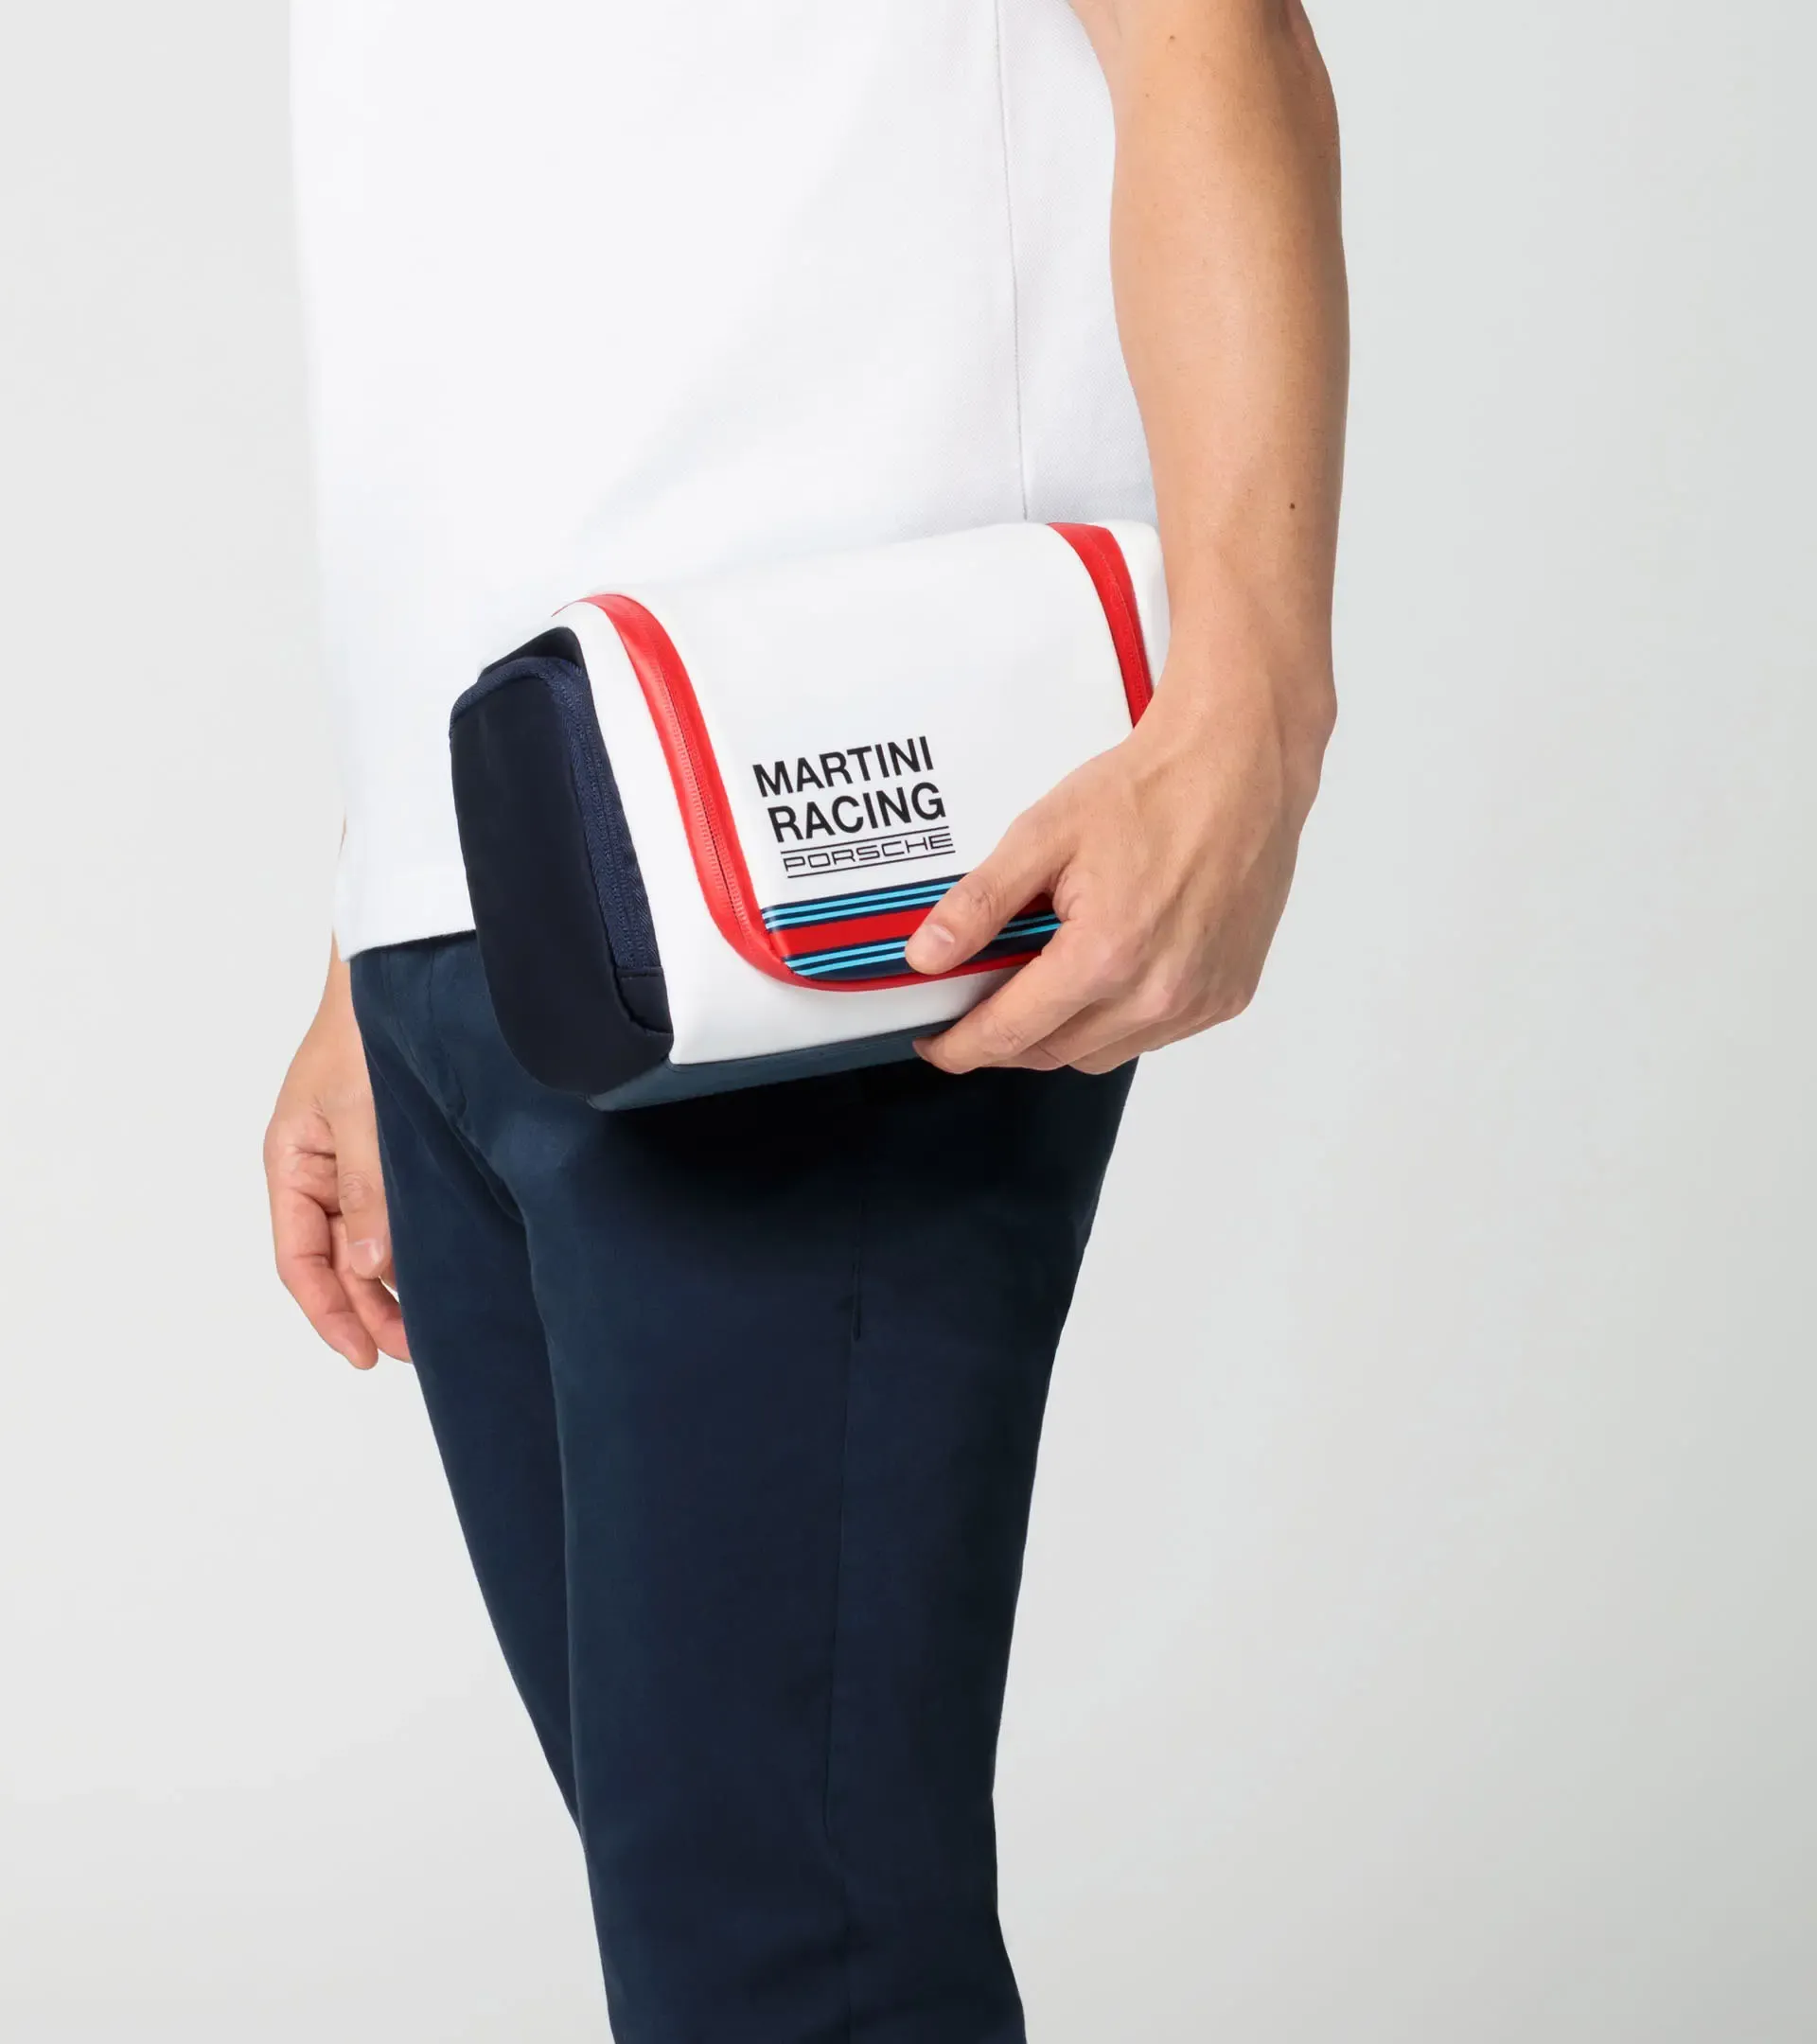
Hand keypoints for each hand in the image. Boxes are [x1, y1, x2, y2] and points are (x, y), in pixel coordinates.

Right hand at [263, 952, 409, 1368]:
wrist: (398, 975)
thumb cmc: (364, 1031)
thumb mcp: (361, 1113)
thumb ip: (368, 1188)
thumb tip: (370, 1267)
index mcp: (292, 1163)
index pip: (300, 1260)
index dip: (329, 1314)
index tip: (365, 1356)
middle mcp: (319, 1171)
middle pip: (336, 1263)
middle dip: (369, 1311)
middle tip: (417, 1351)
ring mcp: (355, 1164)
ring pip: (368, 1245)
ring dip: (393, 1285)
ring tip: (433, 1326)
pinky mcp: (393, 1153)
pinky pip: (394, 1214)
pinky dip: (412, 1247)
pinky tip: (440, 1271)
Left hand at [905, 635, 1331, 1074]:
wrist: (1240, 764)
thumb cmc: (1154, 790)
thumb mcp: (1043, 835)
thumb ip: (980, 903)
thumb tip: (928, 955)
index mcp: (1106, 955)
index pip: (1010, 1032)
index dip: (961, 1047)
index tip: (938, 1046)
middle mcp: (1157, 992)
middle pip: (1053, 1053)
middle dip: (1005, 1040)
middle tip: (977, 1009)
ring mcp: (1198, 1000)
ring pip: (1102, 1055)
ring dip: (1062, 1034)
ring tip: (1047, 980)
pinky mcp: (1226, 997)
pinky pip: (1152, 1036)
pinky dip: (1117, 1020)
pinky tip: (1108, 973)